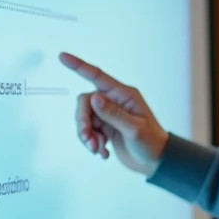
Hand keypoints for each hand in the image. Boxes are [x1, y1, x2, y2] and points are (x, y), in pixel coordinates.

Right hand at [59, 52, 168, 175]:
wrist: (155, 161)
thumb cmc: (152, 142)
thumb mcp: (135, 129)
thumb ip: (113, 114)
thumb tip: (94, 98)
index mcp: (124, 95)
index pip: (97, 76)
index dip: (79, 66)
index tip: (62, 57)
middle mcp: (115, 101)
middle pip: (85, 102)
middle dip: (83, 121)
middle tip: (88, 140)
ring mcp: (109, 115)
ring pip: (85, 118)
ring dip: (87, 136)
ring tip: (97, 149)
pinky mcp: (106, 128)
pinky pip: (89, 131)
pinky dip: (92, 143)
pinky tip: (103, 153)